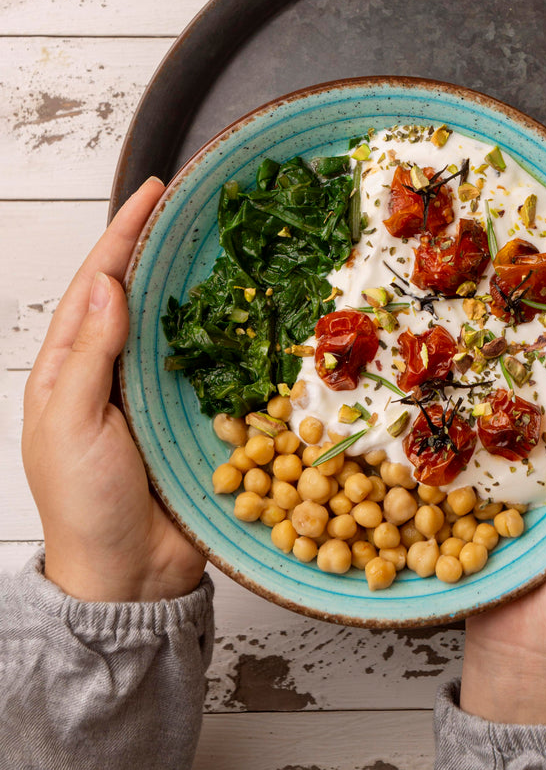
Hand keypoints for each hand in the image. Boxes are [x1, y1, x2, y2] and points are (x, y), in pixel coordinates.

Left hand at [22, 178, 206, 601]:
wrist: (128, 578)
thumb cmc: (85, 505)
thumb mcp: (71, 424)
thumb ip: (89, 354)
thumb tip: (106, 282)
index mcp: (72, 368)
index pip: (99, 284)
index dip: (124, 234)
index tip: (155, 191)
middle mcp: (115, 372)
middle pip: (141, 294)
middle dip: (165, 248)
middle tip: (199, 208)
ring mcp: (156, 394)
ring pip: (181, 325)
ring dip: (201, 286)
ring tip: (230, 248)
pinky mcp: (194, 418)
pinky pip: (214, 367)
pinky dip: (230, 338)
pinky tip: (251, 316)